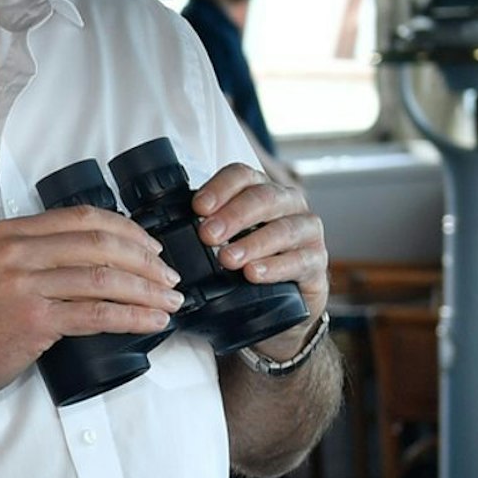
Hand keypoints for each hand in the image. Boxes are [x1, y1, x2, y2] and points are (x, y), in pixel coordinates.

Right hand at [0, 207, 185, 408]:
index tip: (151, 247)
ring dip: (148, 291)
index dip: (127, 230)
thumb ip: (34, 255)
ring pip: (105, 279)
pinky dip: (134, 317)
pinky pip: (98, 313)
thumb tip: (94, 257)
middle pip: (101, 244)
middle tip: (169, 278)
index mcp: (10, 233)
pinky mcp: (33, 320)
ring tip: (170, 302)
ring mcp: (24, 285)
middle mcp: (16, 252)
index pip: (83, 218)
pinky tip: (153, 321)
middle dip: (146, 261)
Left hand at [191, 164, 329, 342]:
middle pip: (263, 198)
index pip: (242, 175)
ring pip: (284, 229)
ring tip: (227, 259)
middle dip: (233, 216)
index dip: (220, 188)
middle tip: (207, 235)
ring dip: (253, 243)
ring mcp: (307, 232)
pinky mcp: (317, 262)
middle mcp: (288, 204)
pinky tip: (254, 274)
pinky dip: (275, 267)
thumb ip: (203, 225)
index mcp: (261, 190)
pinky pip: (301, 260)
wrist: (281, 302)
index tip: (198, 207)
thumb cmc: (246, 260)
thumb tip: (161, 225)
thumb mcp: (223, 238)